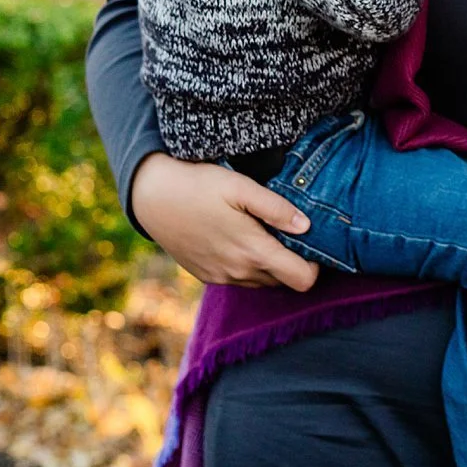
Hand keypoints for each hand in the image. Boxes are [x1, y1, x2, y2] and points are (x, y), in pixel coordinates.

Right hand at [130, 154, 320, 290]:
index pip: (303, 280)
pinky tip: (239, 237)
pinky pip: (239, 280)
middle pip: (284, 281)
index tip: (310, 242)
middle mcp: (238, 273)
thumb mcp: (240, 187)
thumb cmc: (199, 185)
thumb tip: (307, 226)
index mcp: (253, 252)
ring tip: (263, 231)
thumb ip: (276, 208)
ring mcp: (220, 277)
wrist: (152, 196)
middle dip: (293, 262)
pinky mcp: (206, 276)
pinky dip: (247, 265)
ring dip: (269, 264)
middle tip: (287, 231)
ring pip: (262, 281)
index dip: (315, 265)